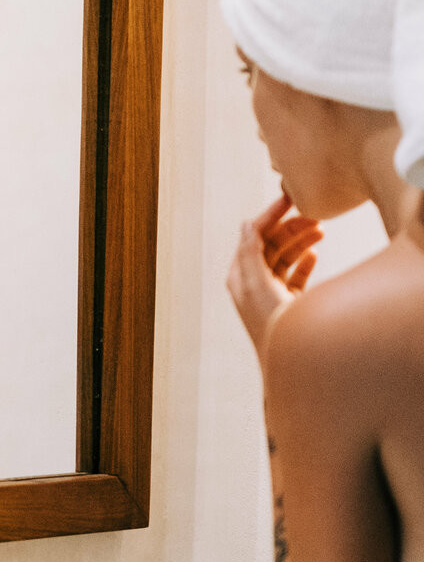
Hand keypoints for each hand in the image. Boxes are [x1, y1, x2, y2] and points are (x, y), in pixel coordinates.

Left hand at [227, 192, 322, 354]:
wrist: (286, 362)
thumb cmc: (269, 324)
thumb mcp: (256, 285)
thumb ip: (250, 253)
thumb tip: (246, 224)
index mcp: (240, 275)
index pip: (253, 236)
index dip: (270, 215)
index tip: (290, 198)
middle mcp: (252, 282)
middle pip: (270, 244)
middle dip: (291, 227)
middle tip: (315, 216)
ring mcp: (271, 292)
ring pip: (285, 257)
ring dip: (301, 241)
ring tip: (320, 230)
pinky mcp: (288, 303)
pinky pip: (295, 275)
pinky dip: (305, 262)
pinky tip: (315, 254)